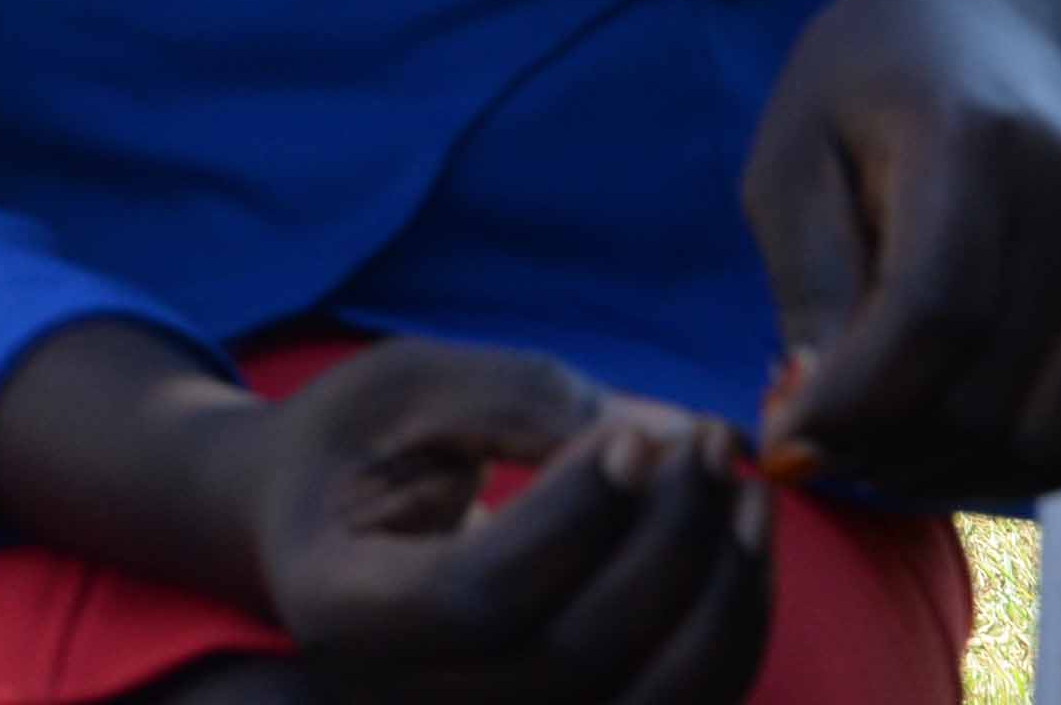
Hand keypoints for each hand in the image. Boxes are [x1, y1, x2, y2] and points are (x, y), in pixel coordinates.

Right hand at [242, 341, 769, 702]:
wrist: (314, 519)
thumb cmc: (355, 439)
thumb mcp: (403, 387)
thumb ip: (515, 400)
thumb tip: (669, 439)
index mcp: (341, 608)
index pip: (475, 598)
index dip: (573, 520)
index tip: (636, 434)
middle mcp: (404, 697)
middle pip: (570, 662)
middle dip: (666, 546)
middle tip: (711, 442)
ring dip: (720, 600)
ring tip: (746, 492)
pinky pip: (671, 704)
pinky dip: (725, 632)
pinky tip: (736, 543)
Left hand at [744, 0, 1060, 503]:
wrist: (1006, 28)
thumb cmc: (871, 87)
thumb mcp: (794, 150)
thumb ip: (807, 281)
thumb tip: (813, 423)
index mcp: (980, 140)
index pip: (935, 313)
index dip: (855, 405)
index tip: (780, 448)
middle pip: (990, 395)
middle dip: (881, 449)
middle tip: (809, 441)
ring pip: (1043, 443)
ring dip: (937, 473)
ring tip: (861, 438)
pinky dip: (1000, 471)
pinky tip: (926, 441)